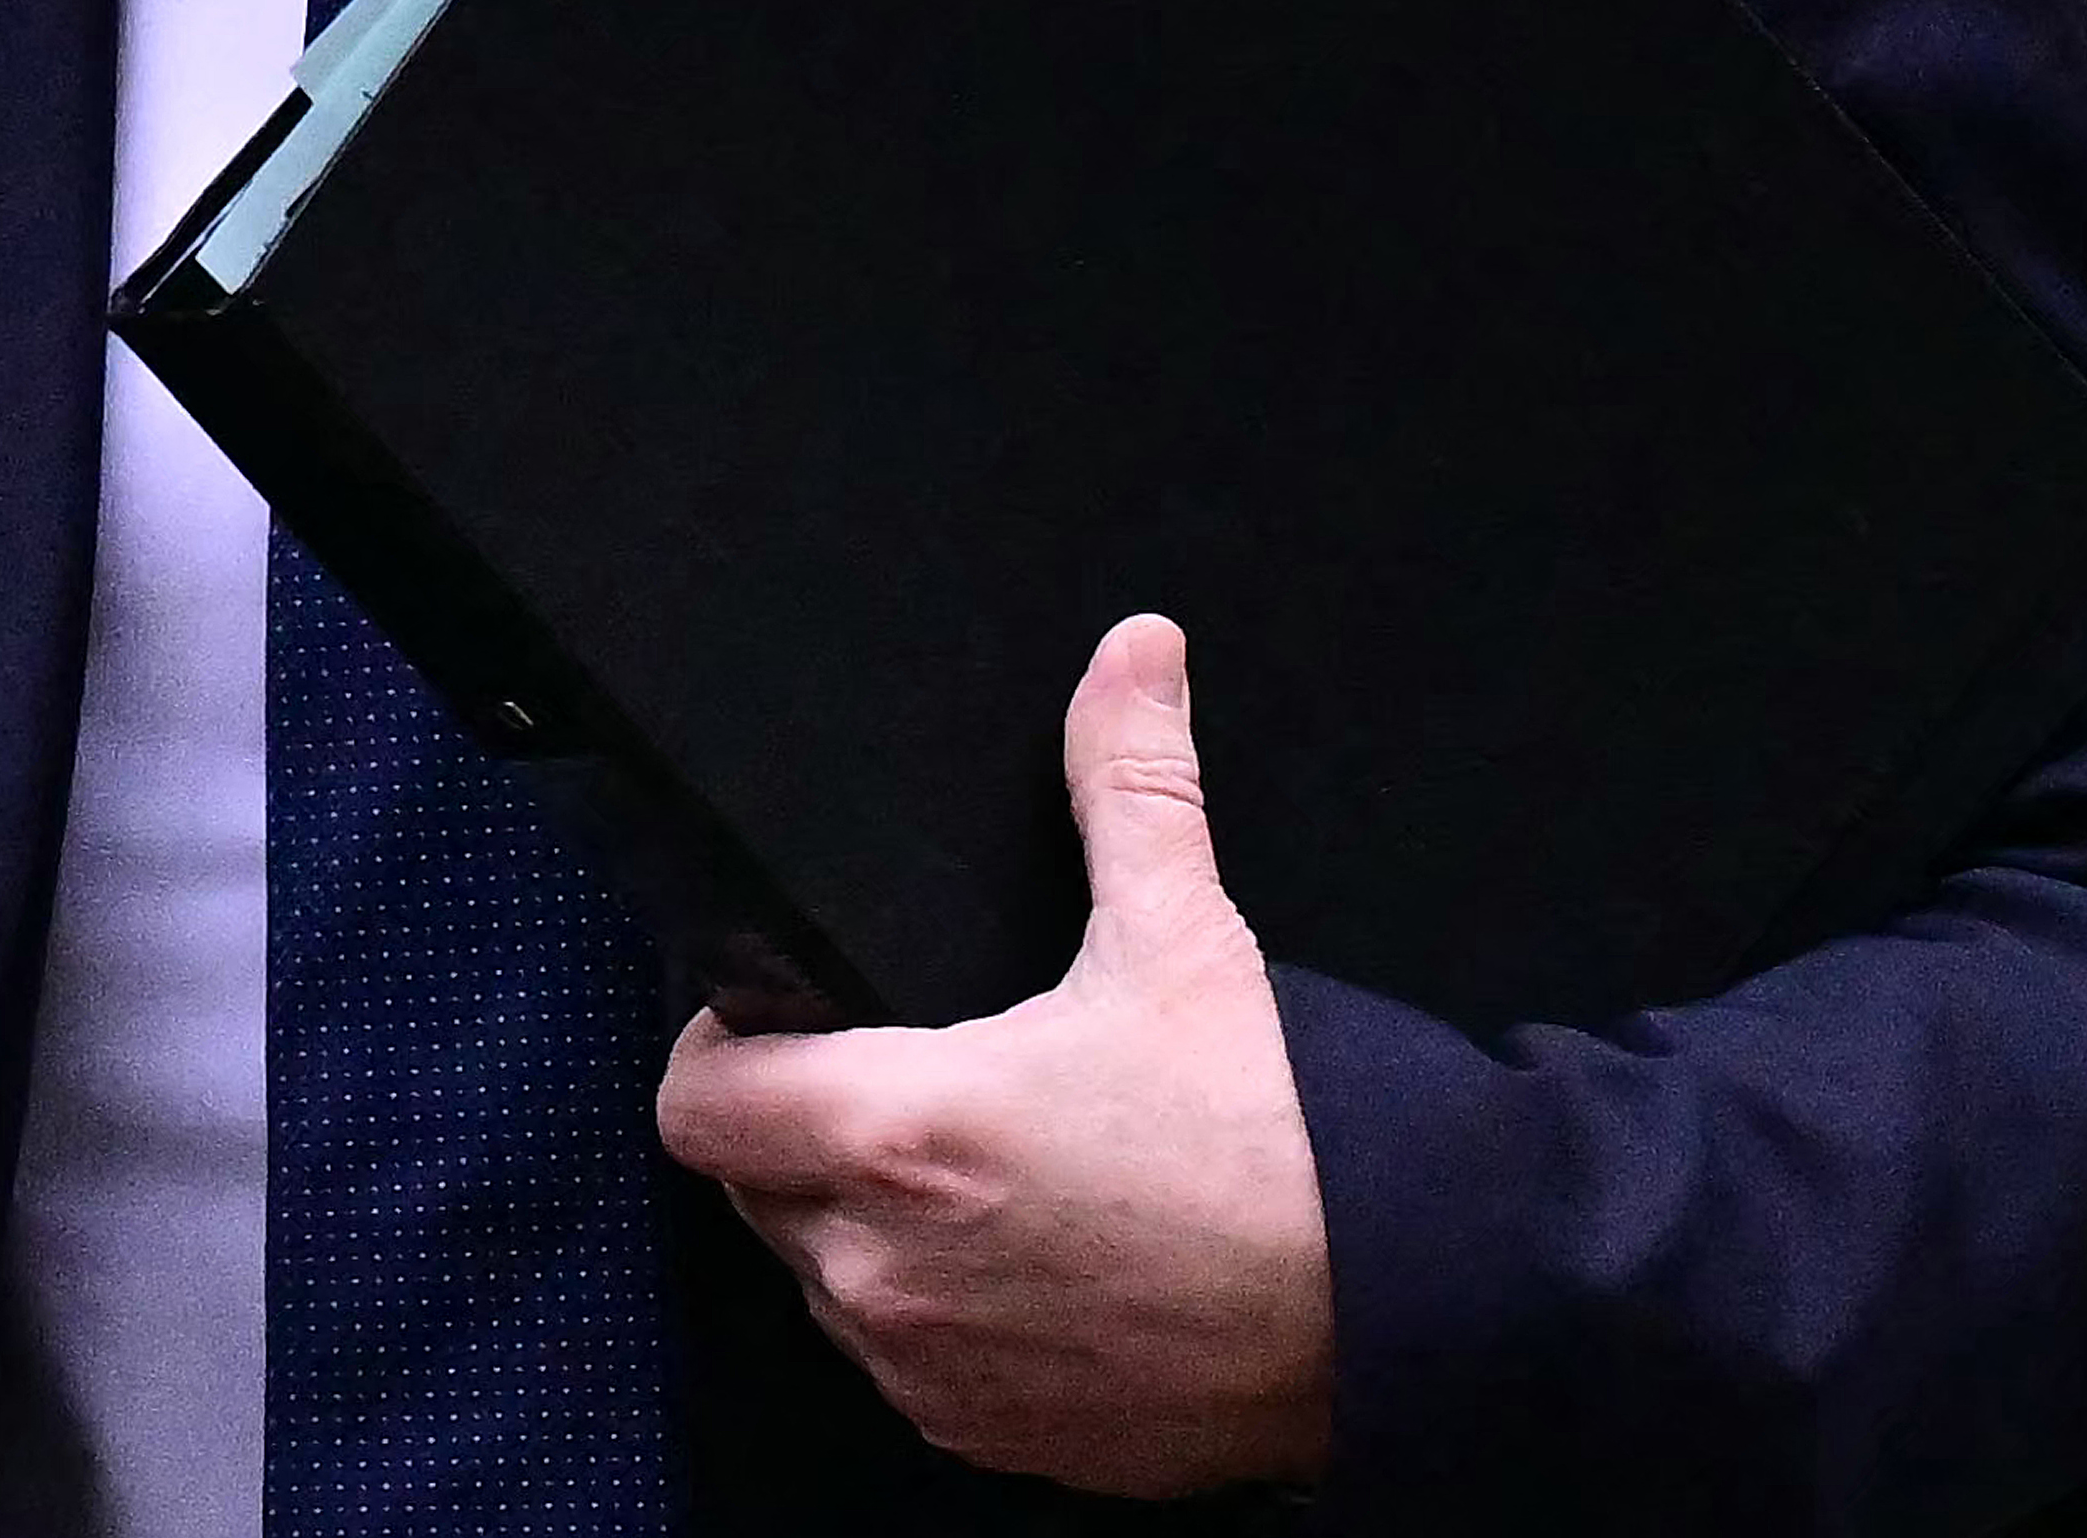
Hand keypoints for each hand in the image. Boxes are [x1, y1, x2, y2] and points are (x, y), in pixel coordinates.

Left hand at [652, 613, 1335, 1493]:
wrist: (1389, 1314)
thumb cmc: (1274, 1136)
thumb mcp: (1184, 936)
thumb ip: (1129, 780)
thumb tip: (1133, 650)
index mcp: (898, 1133)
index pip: (697, 1104)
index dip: (720, 1048)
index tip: (783, 1017)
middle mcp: (882, 1270)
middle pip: (754, 1188)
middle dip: (801, 1129)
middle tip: (899, 1074)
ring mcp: (928, 1369)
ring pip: (826, 1279)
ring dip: (864, 1224)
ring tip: (973, 1163)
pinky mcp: (984, 1436)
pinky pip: (904, 1363)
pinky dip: (935, 1310)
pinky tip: (1025, 1254)